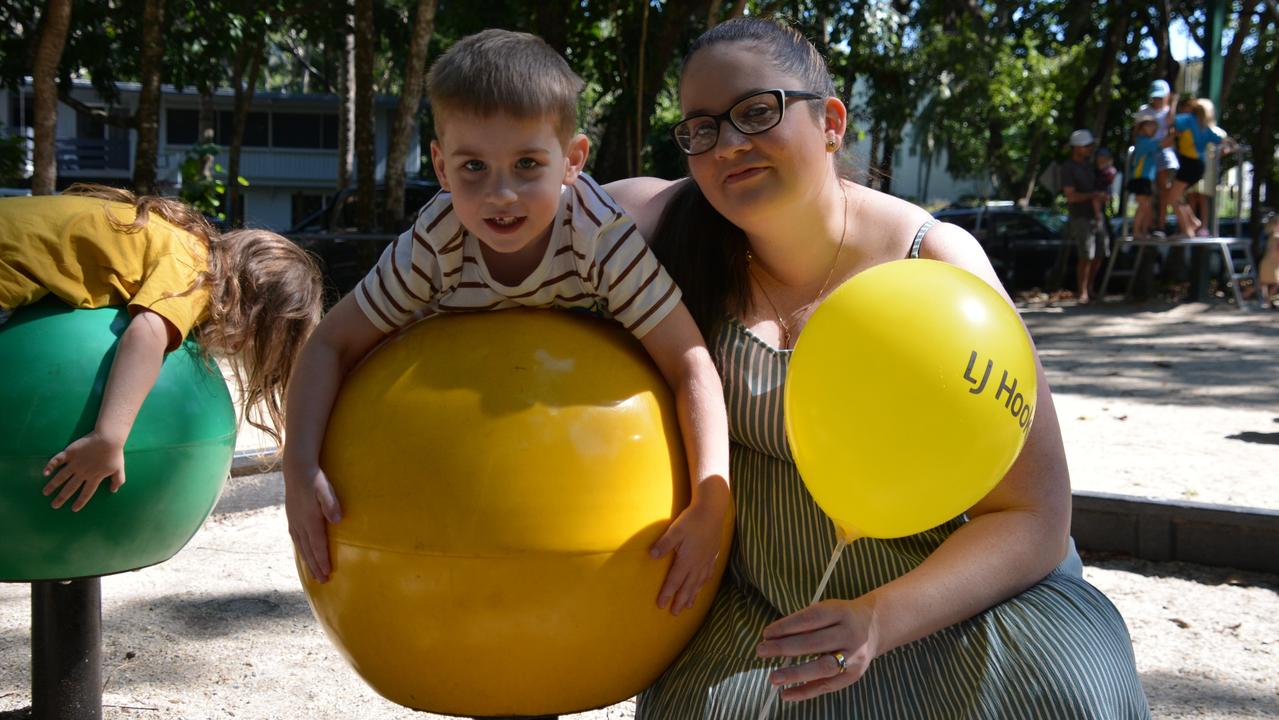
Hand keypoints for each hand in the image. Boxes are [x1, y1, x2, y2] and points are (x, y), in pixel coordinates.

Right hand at [42, 431, 126, 510]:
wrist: (108, 438)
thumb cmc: (114, 453)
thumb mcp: (119, 469)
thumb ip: (118, 481)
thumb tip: (114, 490)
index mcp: (95, 477)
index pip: (86, 493)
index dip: (80, 501)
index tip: (74, 509)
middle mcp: (83, 472)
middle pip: (70, 488)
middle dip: (61, 498)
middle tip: (54, 506)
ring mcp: (75, 463)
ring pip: (61, 477)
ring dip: (52, 485)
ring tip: (45, 492)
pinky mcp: (70, 453)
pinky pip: (58, 460)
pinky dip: (50, 466)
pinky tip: (45, 473)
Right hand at [285, 462, 342, 581]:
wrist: (297, 470)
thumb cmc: (315, 480)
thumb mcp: (325, 489)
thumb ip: (331, 504)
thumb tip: (337, 520)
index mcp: (310, 519)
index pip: (318, 544)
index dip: (322, 560)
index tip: (327, 573)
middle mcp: (300, 524)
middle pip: (308, 550)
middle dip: (315, 566)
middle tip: (322, 581)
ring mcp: (294, 522)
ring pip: (301, 547)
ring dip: (307, 561)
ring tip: (313, 574)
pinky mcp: (292, 519)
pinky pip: (296, 540)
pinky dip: (301, 550)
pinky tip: (304, 554)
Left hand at [649, 492, 727, 614]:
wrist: (712, 510)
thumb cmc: (691, 520)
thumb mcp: (674, 530)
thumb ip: (664, 544)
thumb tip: (652, 556)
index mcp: (686, 560)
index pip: (674, 581)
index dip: (667, 594)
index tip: (661, 605)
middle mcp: (697, 564)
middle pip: (688, 587)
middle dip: (680, 600)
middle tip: (675, 613)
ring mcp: (707, 560)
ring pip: (699, 583)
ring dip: (693, 595)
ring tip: (688, 606)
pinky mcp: (713, 555)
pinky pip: (708, 574)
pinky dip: (704, 583)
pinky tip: (703, 585)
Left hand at [756, 599, 878, 701]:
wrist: (874, 627)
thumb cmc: (840, 618)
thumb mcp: (827, 609)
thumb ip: (804, 622)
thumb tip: (773, 639)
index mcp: (840, 612)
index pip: (810, 619)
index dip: (786, 626)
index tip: (766, 633)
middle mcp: (849, 634)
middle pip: (815, 643)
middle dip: (785, 648)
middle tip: (761, 651)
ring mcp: (853, 657)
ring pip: (822, 667)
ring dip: (795, 674)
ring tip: (773, 677)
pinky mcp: (853, 675)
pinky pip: (827, 686)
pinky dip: (805, 692)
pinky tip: (786, 694)